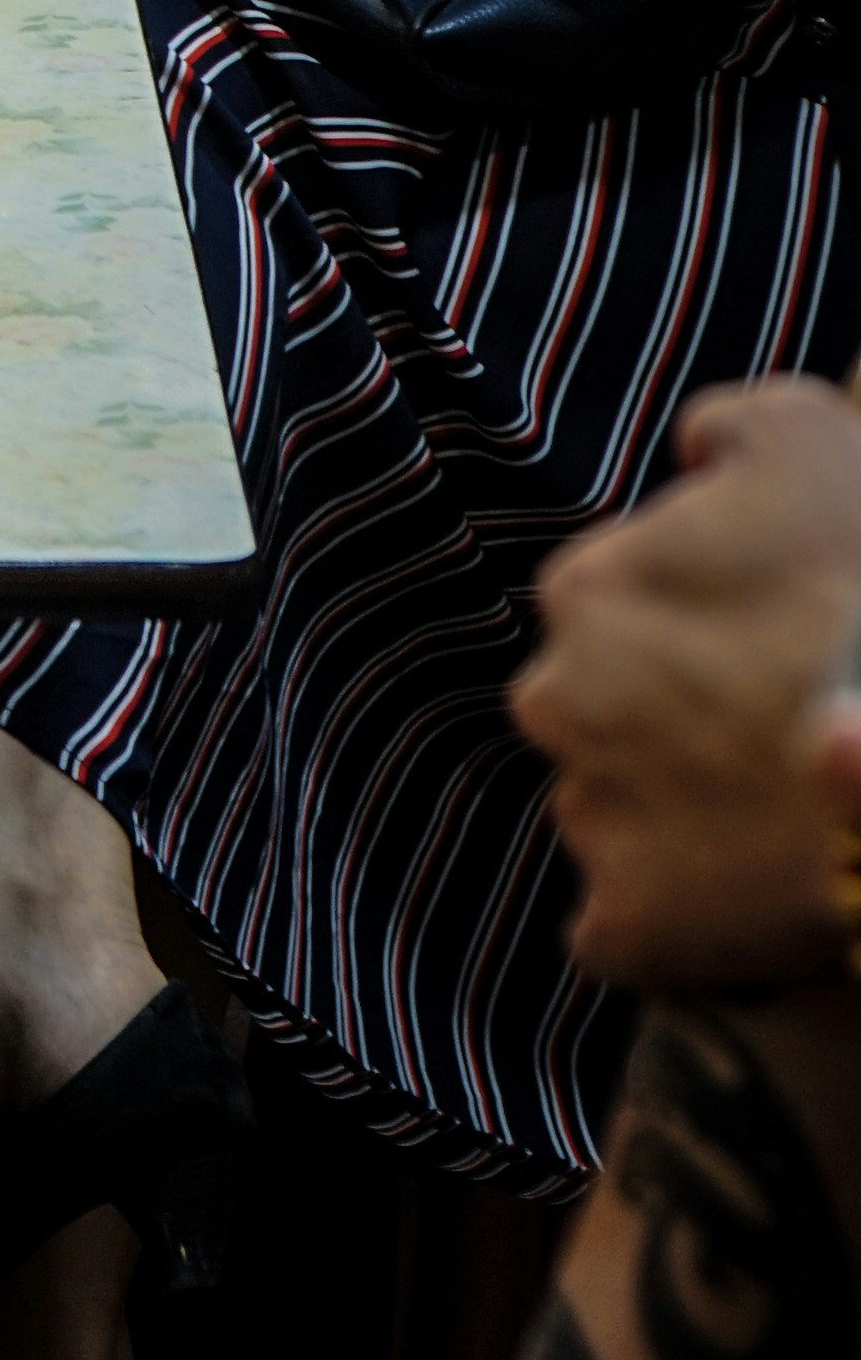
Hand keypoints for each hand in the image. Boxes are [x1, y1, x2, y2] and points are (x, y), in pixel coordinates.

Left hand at [517, 383, 860, 989]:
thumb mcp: (805, 430)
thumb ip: (724, 428)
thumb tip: (692, 457)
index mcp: (584, 590)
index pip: (618, 610)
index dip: (703, 633)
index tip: (773, 655)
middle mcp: (555, 700)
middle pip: (604, 714)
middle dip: (674, 727)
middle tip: (774, 739)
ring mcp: (588, 818)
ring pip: (615, 815)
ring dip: (679, 820)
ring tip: (777, 819)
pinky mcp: (628, 926)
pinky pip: (627, 931)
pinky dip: (678, 925)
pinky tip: (752, 899)